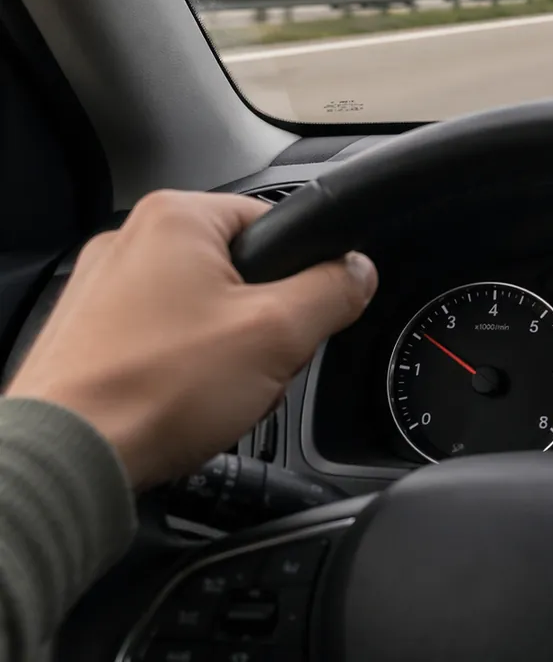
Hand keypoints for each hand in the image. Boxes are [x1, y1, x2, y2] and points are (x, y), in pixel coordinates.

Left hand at [6, 190, 376, 488]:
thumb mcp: (279, 334)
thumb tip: (358, 272)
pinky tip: (183, 404)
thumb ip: (333, 292)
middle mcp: (132, 240)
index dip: (306, 275)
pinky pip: (165, 342)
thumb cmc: (154, 389)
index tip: (305, 317)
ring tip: (213, 392)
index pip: (277, 222)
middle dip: (262, 325)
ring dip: (226, 353)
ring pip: (205, 313)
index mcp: (177, 218)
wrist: (70, 457)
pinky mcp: (90, 334)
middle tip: (258, 364)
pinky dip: (183, 372)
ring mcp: (103, 289)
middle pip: (242, 273)